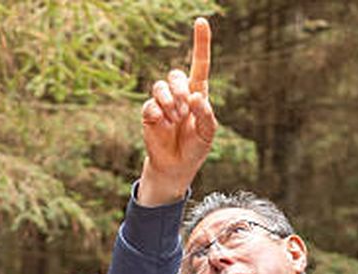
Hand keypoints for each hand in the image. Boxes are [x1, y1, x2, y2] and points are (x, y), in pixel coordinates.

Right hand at [138, 18, 216, 205]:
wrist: (177, 167)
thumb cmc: (195, 147)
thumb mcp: (208, 133)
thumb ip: (205, 114)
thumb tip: (195, 97)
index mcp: (197, 94)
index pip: (200, 64)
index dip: (200, 43)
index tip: (200, 21)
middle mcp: (179, 95)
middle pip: (175, 74)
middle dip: (180, 89)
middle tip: (185, 110)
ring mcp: (162, 104)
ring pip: (160, 86)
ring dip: (170, 101)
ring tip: (175, 118)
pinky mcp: (149, 114)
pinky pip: (150, 104)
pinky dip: (158, 112)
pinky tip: (163, 123)